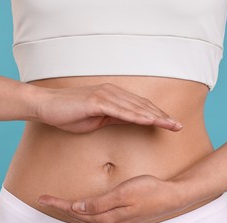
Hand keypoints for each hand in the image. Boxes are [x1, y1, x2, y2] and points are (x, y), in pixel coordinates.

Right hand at [32, 83, 182, 132]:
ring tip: (170, 124)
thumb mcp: (97, 119)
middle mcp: (112, 92)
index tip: (171, 124)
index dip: (157, 115)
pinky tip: (149, 121)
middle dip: (162, 116)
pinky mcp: (96, 101)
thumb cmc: (70, 113)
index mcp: (113, 97)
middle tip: (178, 126)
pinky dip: (136, 116)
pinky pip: (120, 110)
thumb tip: (131, 121)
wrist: (47, 106)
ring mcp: (105, 95)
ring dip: (154, 116)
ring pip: (136, 107)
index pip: (140, 107)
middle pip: (143, 106)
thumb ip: (115, 118)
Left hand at [37, 175, 184, 222]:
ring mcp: (115, 221)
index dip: (58, 204)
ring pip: (86, 216)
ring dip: (71, 209)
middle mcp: (108, 222)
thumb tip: (78, 207)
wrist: (170, 197)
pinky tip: (83, 207)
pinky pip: (96, 216)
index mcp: (106, 217)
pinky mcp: (120, 217)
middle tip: (45, 199)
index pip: (75, 210)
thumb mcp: (123, 194)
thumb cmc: (149, 191)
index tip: (42, 198)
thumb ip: (99, 203)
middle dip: (60, 207)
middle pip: (78, 215)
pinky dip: (85, 211)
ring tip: (59, 202)